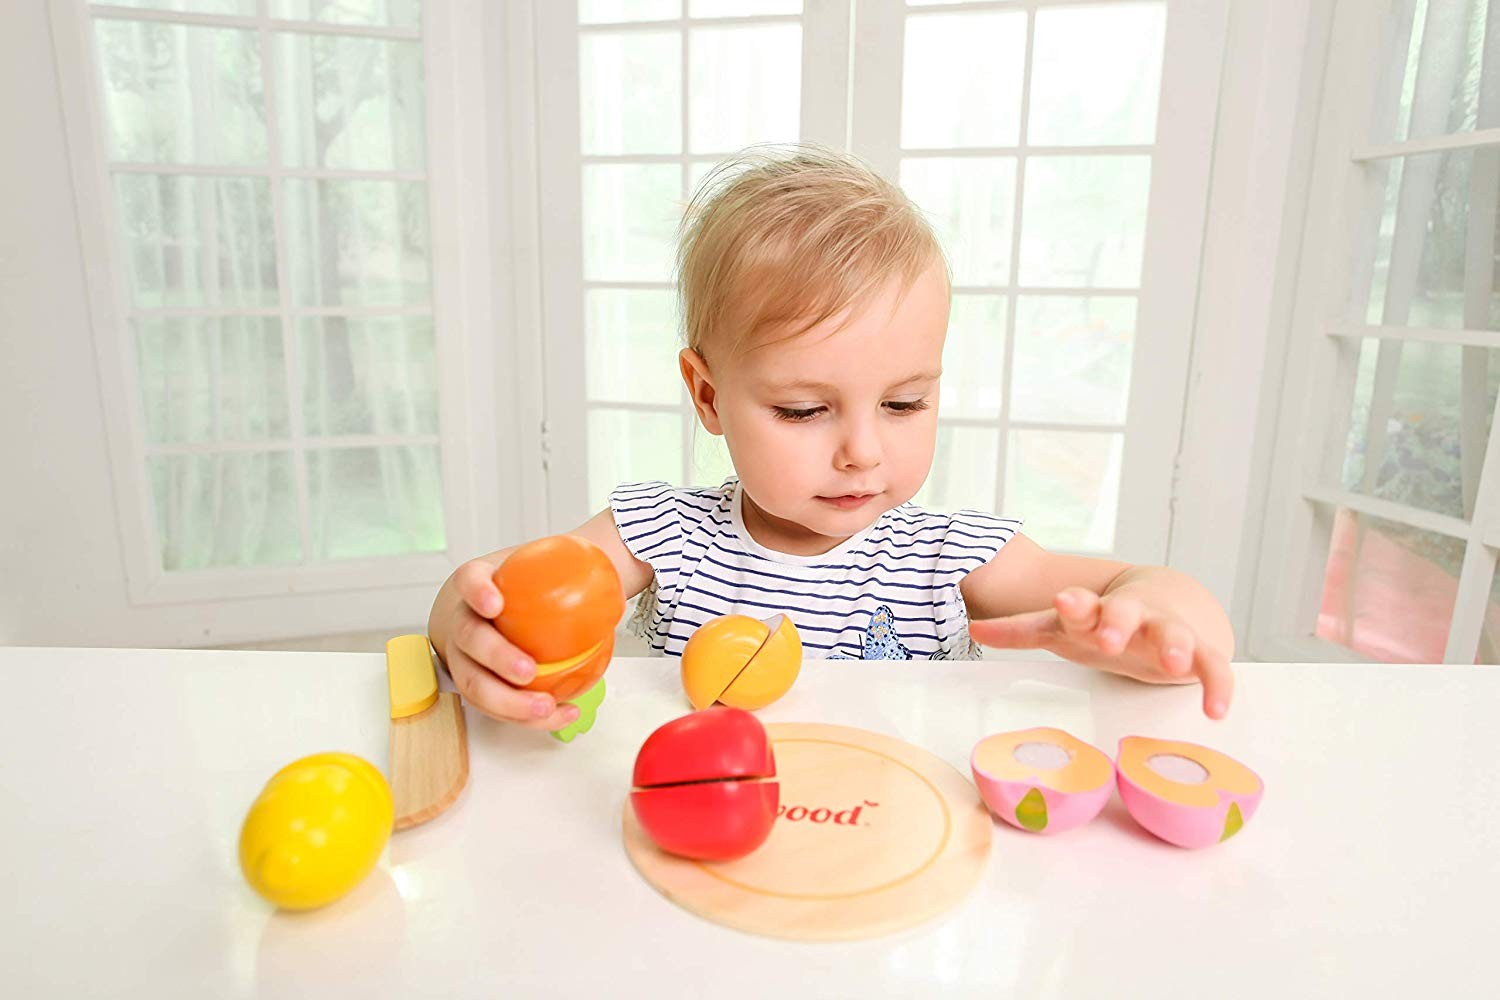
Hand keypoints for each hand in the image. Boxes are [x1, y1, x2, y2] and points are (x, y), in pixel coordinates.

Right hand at [434, 559, 579, 730]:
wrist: (488, 611)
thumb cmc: (518, 590)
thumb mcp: (538, 571)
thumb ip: (570, 571)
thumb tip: (615, 588)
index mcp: (477, 584)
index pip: (469, 581)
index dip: (478, 593)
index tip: (495, 604)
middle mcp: (463, 621)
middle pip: (469, 639)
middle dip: (497, 658)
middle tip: (528, 670)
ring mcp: (464, 657)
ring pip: (473, 683)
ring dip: (508, 702)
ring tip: (544, 707)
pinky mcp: (476, 686)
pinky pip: (493, 707)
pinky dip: (524, 717)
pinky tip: (559, 714)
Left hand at [968, 586, 1233, 718]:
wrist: (1168, 600)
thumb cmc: (1103, 622)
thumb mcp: (1063, 629)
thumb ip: (1021, 631)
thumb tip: (973, 630)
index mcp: (1096, 611)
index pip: (1082, 604)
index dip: (1075, 604)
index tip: (1066, 601)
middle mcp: (1133, 618)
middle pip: (1127, 614)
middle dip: (1118, 623)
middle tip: (1110, 636)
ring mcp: (1167, 633)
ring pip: (1173, 635)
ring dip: (1174, 645)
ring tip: (1173, 662)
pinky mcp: (1199, 654)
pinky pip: (1213, 668)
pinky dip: (1216, 687)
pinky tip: (1215, 711)